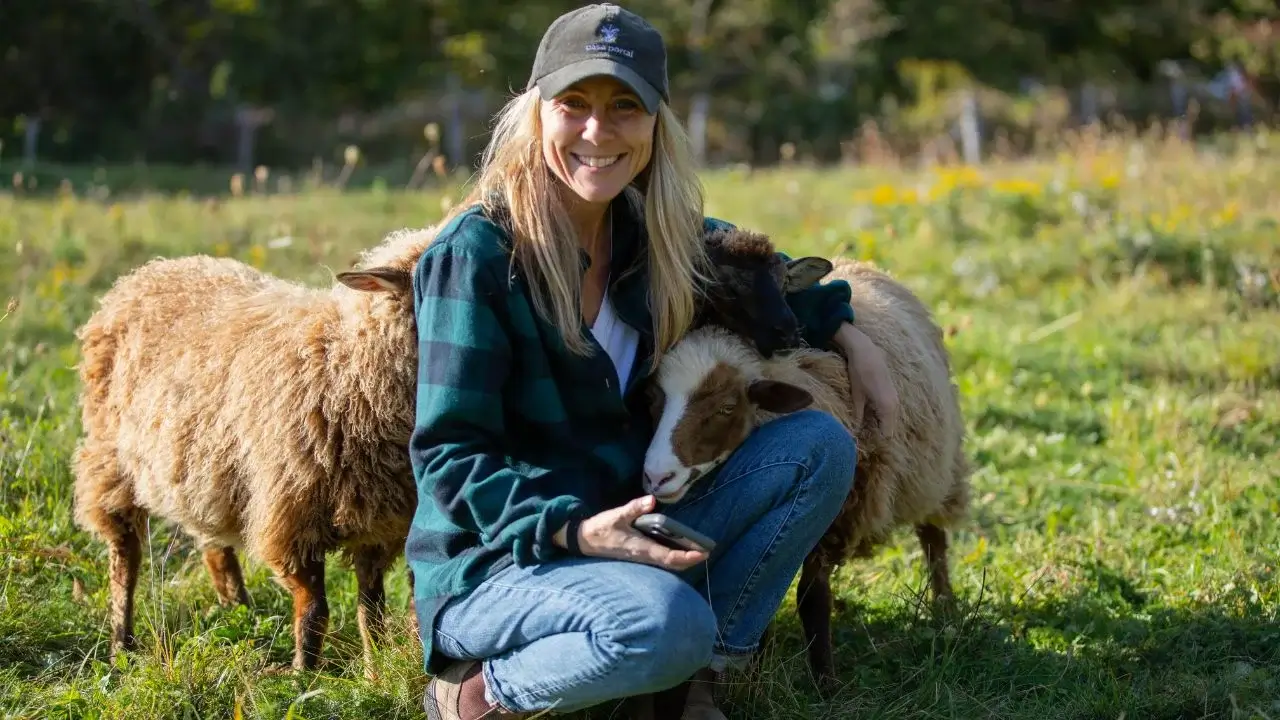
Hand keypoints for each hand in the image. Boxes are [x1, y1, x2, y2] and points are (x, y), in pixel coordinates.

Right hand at [557, 496, 707, 570]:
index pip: (669, 557)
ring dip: (682, 560)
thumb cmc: (601, 528)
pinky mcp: (637, 556)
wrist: (583, 540)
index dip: (688, 557)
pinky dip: (672, 558)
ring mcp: (640, 559)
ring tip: (696, 550)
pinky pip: (659, 561)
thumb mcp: (617, 515)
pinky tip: (678, 549)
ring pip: (666, 564)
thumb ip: (635, 508)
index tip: (703, 553)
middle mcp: (643, 557)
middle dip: (690, 561)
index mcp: (641, 548)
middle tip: (706, 552)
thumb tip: (651, 500)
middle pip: (672, 565)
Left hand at [834, 322, 899, 438]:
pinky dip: (882, 416)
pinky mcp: (893, 393)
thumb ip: (858, 417)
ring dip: (880, 425)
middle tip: (862, 436)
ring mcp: (896, 399)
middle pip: (890, 428)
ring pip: (890, 420)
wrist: (866, 351)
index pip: (887, 434)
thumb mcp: (857, 397)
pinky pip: (890, 412)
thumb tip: (854, 433)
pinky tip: (869, 415)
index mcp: (887, 408)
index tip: (864, 442)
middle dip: (877, 434)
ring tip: (864, 427)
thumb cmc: (859, 373)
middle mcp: (895, 406)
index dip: (875, 440)